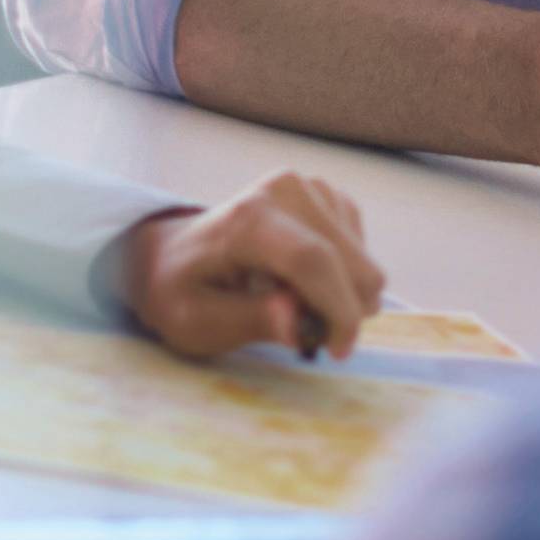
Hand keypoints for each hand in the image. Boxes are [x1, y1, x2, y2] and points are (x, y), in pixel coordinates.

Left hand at [111, 173, 387, 361]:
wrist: (173, 254)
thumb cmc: (183, 291)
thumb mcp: (198, 321)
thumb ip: (249, 320)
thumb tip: (298, 323)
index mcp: (247, 219)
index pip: (313, 260)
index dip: (337, 311)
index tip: (337, 350)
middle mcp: (285, 191)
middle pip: (352, 265)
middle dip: (341, 312)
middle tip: (301, 330)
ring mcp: (310, 189)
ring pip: (365, 265)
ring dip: (341, 297)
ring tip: (290, 300)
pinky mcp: (327, 197)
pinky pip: (361, 254)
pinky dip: (342, 278)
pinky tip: (302, 280)